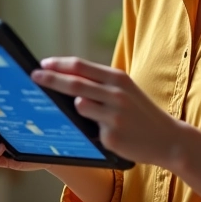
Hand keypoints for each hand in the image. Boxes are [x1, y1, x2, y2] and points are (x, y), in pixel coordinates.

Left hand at [31, 57, 181, 166]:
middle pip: (75, 82)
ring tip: (71, 109)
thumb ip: (100, 84)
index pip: (82, 66)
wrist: (167, 138)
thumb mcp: (126, 91)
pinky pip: (88, 129)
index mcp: (119, 78)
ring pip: (79, 104)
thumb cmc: (140, 112)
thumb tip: (66, 79)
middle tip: (33, 76)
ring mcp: (114, 115)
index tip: (42, 63)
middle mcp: (117, 94)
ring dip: (70, 106)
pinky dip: (87, 128)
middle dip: (50, 79)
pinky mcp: (111, 136)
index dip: (60, 64)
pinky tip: (99, 132)